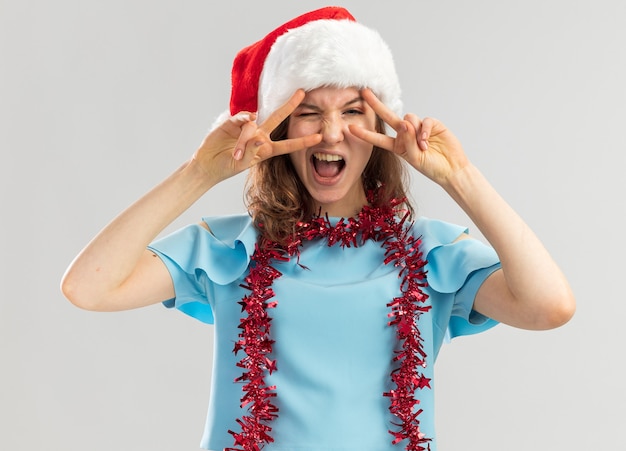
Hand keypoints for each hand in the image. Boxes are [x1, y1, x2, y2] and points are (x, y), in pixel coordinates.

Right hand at [192, 90, 321, 184]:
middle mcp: (259, 136)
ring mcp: (246, 128)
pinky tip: (236, 133)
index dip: (303, 141)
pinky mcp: (233, 122)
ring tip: (236, 154)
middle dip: (290, 105)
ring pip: (253, 124)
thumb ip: (252, 151)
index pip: (288, 145)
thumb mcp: (242, 163)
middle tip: (302, 93)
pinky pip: (242, 118)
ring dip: (245, 140)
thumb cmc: (227, 166)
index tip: (319, 137)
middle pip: (278, 118)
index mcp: (266, 149)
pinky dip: (240, 126)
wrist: (207, 164)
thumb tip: (260, 137)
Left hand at [350, 88, 469, 186]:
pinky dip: (424, 130)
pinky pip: (423, 121)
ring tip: (422, 146)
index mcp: (397, 146)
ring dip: (413, 131)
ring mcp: (418, 128)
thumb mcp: (415, 158)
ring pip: (408, 118)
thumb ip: (408, 141)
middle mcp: (405, 135)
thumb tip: (405, 123)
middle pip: (388, 117)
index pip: (378, 138)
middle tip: (364, 92)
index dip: (365, 133)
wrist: (451, 169)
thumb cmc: (432, 167)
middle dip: (376, 104)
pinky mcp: (431, 124)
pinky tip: (427, 142)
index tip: (350, 128)